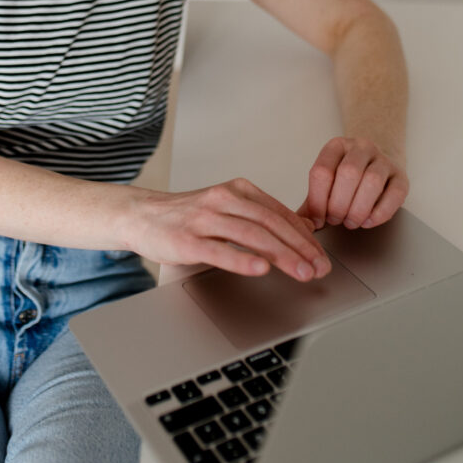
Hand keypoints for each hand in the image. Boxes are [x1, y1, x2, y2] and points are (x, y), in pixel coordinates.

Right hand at [129, 178, 331, 282]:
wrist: (140, 215)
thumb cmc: (186, 216)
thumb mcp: (225, 207)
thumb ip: (258, 217)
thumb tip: (301, 231)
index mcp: (237, 190)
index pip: (279, 213)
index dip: (305, 236)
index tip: (321, 256)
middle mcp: (223, 199)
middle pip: (271, 223)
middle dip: (300, 248)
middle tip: (320, 268)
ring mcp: (204, 219)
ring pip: (252, 235)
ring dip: (282, 255)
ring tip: (302, 272)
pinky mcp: (187, 240)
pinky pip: (220, 250)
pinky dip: (243, 259)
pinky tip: (260, 269)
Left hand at [297, 137, 408, 230]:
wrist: (376, 163)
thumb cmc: (346, 178)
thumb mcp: (326, 183)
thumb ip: (312, 201)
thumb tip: (300, 224)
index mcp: (336, 146)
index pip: (322, 171)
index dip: (317, 200)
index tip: (317, 219)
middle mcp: (360, 147)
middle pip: (348, 174)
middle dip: (338, 204)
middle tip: (335, 220)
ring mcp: (383, 159)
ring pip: (372, 181)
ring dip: (358, 209)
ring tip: (350, 222)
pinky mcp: (401, 176)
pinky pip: (395, 193)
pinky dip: (380, 212)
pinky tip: (368, 221)